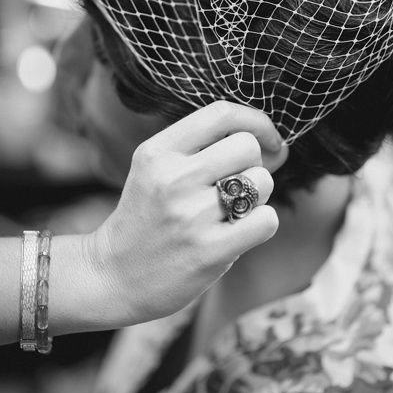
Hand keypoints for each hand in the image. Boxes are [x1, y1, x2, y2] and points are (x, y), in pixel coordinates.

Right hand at [84, 101, 287, 325]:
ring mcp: (190, 216)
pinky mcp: (209, 251)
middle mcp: (172, 179)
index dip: (256, 122)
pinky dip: (261, 225)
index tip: (267, 140)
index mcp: (157, 152)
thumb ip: (210, 150)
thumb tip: (279, 147)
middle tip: (234, 188)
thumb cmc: (150, 219)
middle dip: (253, 165)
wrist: (113, 278)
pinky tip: (237, 233)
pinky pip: (266, 220)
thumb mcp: (160, 171)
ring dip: (257, 197)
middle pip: (248, 147)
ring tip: (229, 213)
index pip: (221, 114)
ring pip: (262, 181)